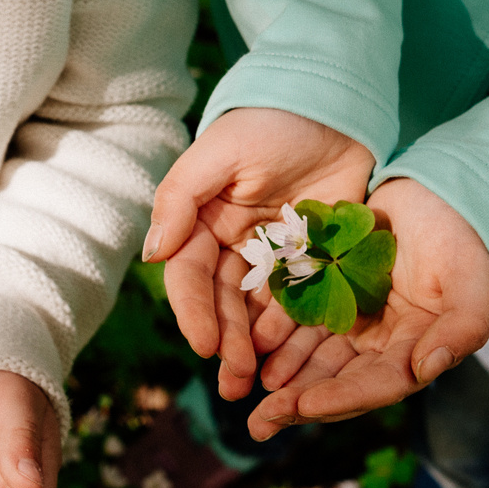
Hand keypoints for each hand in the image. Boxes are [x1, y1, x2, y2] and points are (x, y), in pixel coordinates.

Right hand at [144, 108, 374, 399]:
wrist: (336, 103)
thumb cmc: (270, 120)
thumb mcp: (220, 152)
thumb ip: (181, 198)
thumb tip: (152, 253)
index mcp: (201, 222)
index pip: (190, 276)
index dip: (195, 313)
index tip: (204, 346)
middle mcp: (231, 245)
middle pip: (223, 304)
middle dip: (226, 343)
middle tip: (235, 381)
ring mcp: (272, 256)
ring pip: (257, 312)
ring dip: (255, 348)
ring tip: (260, 384)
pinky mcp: (311, 260)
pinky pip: (299, 302)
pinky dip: (293, 332)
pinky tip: (292, 359)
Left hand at [245, 177, 488, 438]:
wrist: (442, 194)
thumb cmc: (464, 240)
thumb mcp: (471, 282)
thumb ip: (460, 329)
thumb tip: (426, 371)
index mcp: (415, 351)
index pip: (375, 385)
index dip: (340, 398)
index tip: (303, 407)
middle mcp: (382, 345)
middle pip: (336, 381)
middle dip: (297, 403)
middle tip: (258, 423)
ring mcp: (354, 321)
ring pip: (311, 357)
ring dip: (281, 376)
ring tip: (242, 390)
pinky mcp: (331, 294)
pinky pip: (298, 322)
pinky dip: (275, 336)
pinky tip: (248, 345)